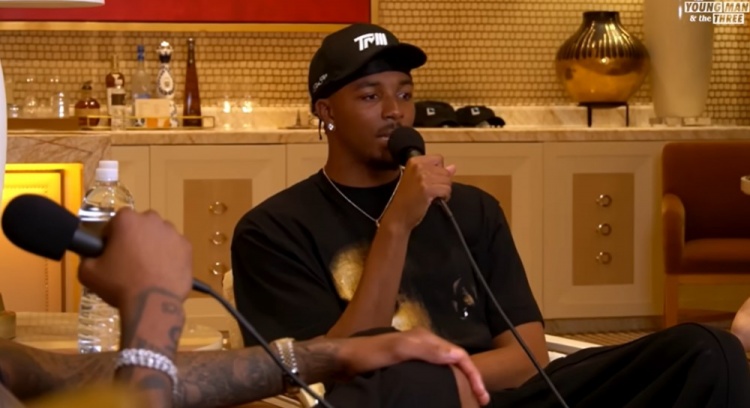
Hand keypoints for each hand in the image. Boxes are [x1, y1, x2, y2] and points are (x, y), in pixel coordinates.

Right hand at [77, 208, 192, 310]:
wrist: (153, 302)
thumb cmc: (119, 284)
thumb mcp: (88, 272)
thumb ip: (87, 257)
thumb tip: (92, 254)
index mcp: (126, 219)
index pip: (115, 224)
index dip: (111, 239)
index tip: (110, 255)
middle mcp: (152, 219)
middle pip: (139, 226)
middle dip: (134, 239)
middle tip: (129, 262)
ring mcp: (173, 232)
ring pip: (159, 235)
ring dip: (153, 246)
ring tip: (147, 269)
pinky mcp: (187, 246)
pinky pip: (174, 248)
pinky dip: (169, 256)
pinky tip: (162, 272)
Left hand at [336, 328, 488, 405]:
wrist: (343, 358)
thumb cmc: (369, 355)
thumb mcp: (397, 350)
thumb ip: (426, 350)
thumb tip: (456, 355)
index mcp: (425, 338)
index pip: (459, 355)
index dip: (473, 374)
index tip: (481, 395)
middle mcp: (423, 343)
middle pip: (456, 360)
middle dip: (472, 379)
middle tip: (481, 401)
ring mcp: (416, 353)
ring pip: (446, 366)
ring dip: (461, 381)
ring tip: (469, 399)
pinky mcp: (408, 363)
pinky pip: (435, 372)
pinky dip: (446, 382)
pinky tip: (446, 392)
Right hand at [380, 155, 455, 231]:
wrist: (398, 215)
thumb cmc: (406, 199)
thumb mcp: (418, 180)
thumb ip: (436, 171)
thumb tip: (453, 167)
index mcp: (414, 161)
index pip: (438, 159)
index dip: (439, 171)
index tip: (432, 180)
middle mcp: (418, 166)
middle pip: (444, 170)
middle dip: (443, 182)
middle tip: (432, 191)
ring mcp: (422, 177)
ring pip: (447, 180)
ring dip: (444, 190)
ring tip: (433, 196)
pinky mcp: (427, 189)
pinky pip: (446, 189)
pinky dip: (445, 197)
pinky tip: (435, 200)